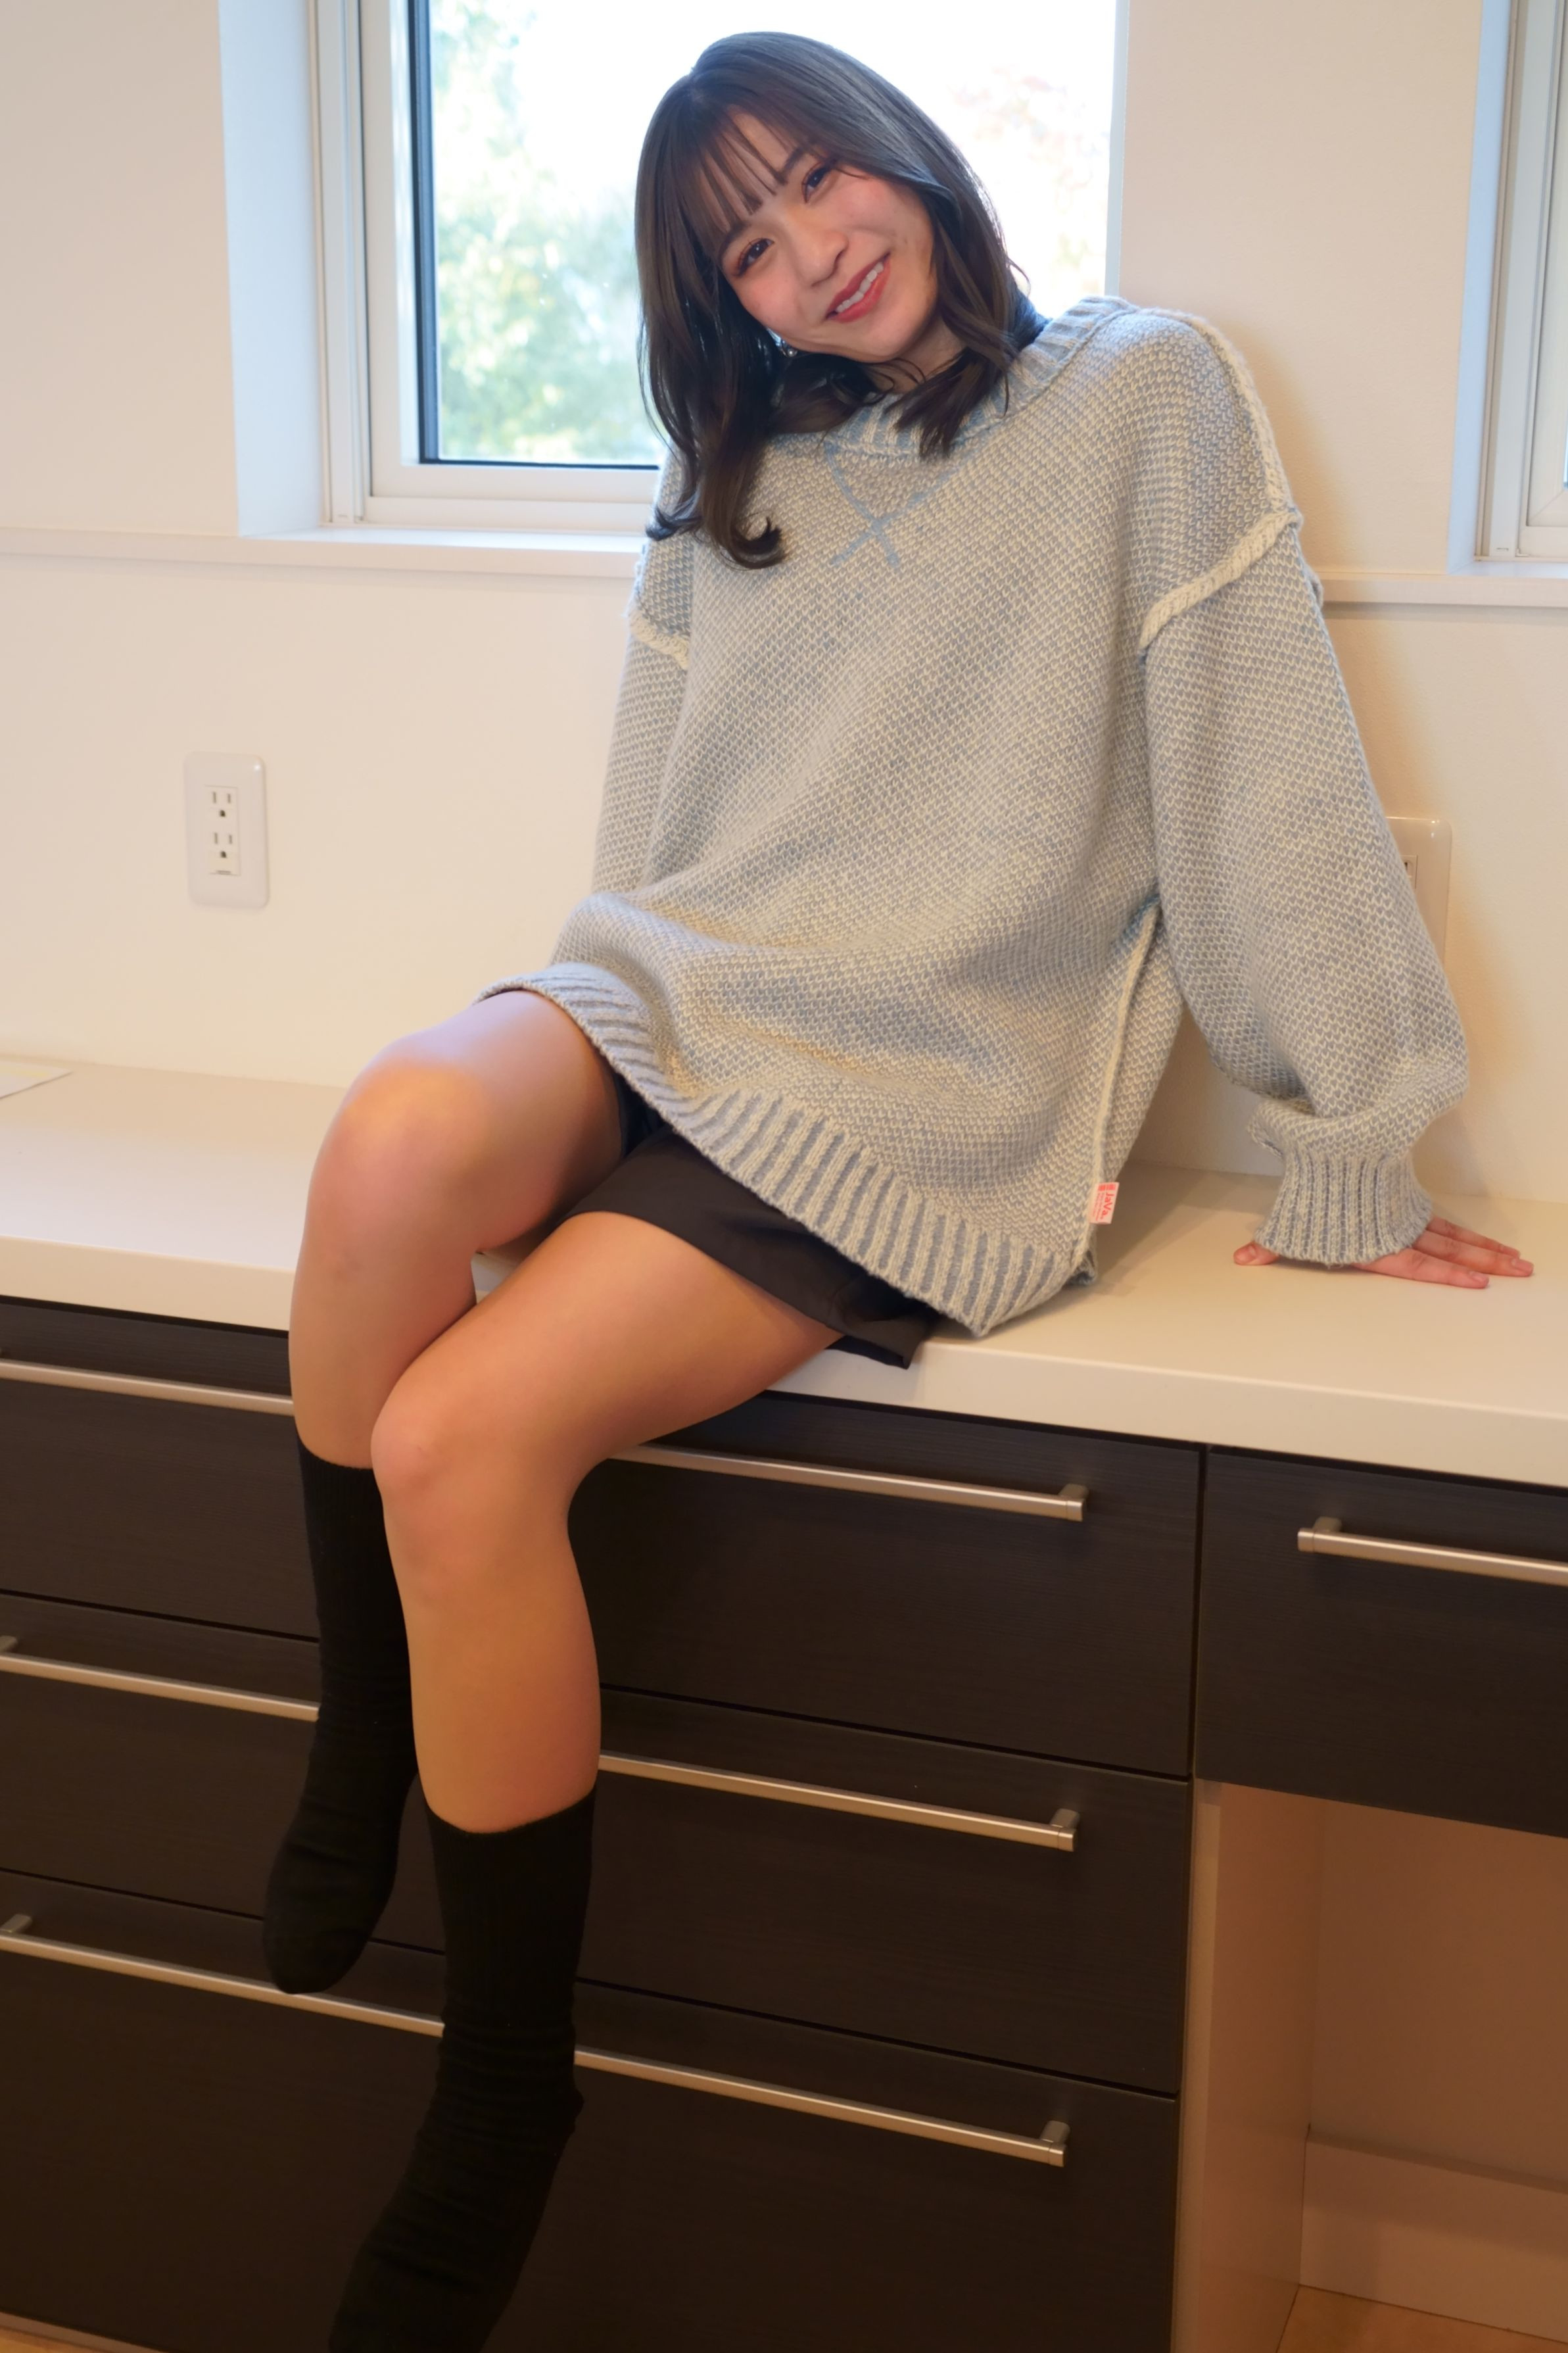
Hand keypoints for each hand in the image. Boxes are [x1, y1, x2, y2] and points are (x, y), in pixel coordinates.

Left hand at [1235, 1215, 1534, 1288]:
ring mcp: (1406, 1215)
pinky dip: (1467, 1234)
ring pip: (1455, 1235)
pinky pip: (1445, 1221)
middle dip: (1484, 1263)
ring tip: (1517, 1260)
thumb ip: (1271, 1245)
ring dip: (1486, 1250)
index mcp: (1376, 1243)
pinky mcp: (1407, 1201)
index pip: (1418, 1264)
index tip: (1478, 1284)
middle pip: (1450, 1250)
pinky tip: (1489, 1244)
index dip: (1448, 1275)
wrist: (1329, 1145)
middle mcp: (1398, 1231)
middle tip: (1520, 1270)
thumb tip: (1240, 1259)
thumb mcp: (1291, 1224)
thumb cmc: (1313, 1187)